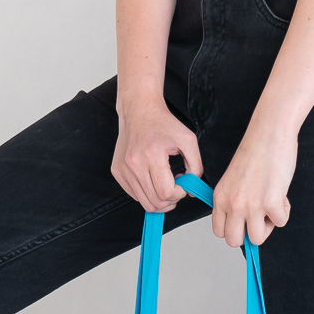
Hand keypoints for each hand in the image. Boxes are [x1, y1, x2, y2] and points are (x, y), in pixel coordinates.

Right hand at [112, 95, 202, 212]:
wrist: (139, 111)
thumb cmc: (164, 124)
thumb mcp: (188, 140)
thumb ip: (196, 167)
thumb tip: (191, 191)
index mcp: (151, 154)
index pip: (166, 192)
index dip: (179, 194)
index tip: (183, 185)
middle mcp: (134, 164)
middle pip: (155, 201)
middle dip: (171, 200)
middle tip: (176, 188)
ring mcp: (123, 169)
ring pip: (144, 202)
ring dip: (159, 200)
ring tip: (165, 186)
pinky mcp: (117, 171)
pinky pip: (134, 195)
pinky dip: (147, 193)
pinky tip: (153, 180)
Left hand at [213, 117, 296, 246]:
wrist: (269, 134)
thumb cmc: (255, 152)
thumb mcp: (232, 180)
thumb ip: (233, 200)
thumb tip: (244, 222)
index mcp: (220, 198)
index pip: (219, 231)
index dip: (234, 230)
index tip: (245, 221)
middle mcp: (232, 204)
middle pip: (234, 241)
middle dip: (249, 234)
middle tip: (260, 219)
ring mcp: (251, 206)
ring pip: (257, 238)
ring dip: (268, 226)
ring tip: (272, 207)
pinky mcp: (271, 203)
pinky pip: (280, 223)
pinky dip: (284, 213)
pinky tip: (282, 196)